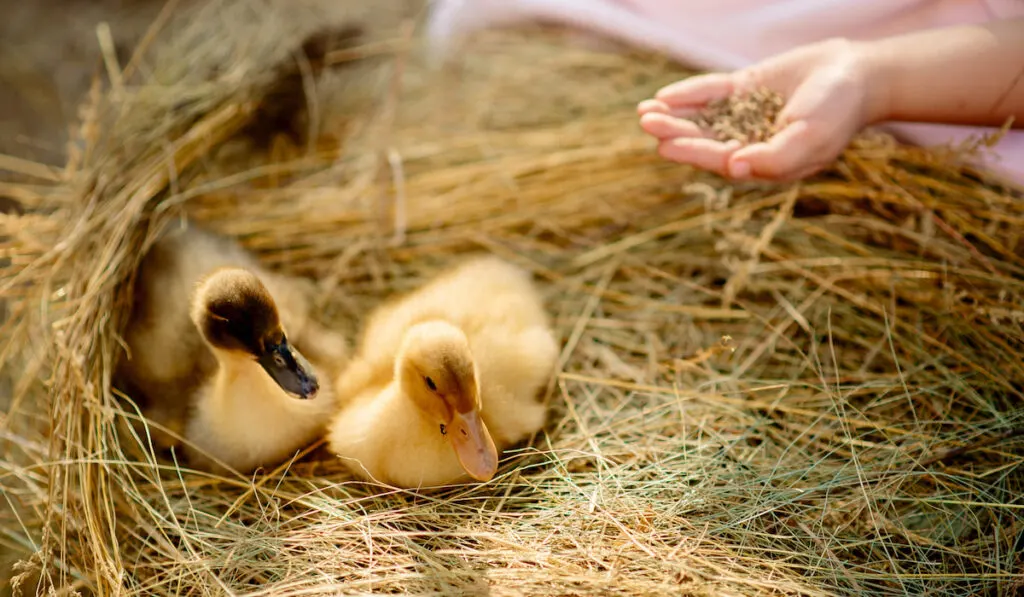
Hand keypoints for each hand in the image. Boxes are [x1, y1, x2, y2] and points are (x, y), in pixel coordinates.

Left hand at [638, 38, 881, 181]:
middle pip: (705, 139)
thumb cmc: (838, 112)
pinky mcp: (745, 89)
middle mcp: (749, 141)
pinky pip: (713, 92)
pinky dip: (691, 93)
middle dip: (675, 133)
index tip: (666, 146)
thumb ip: (775, 157)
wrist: (858, 74)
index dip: (693, 152)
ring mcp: (745, 114)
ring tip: (645, 112)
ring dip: (674, 115)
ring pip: (703, 117)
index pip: (721, 160)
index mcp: (763, 162)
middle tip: (647, 123)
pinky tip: (666, 95)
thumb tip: (734, 167)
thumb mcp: (811, 139)